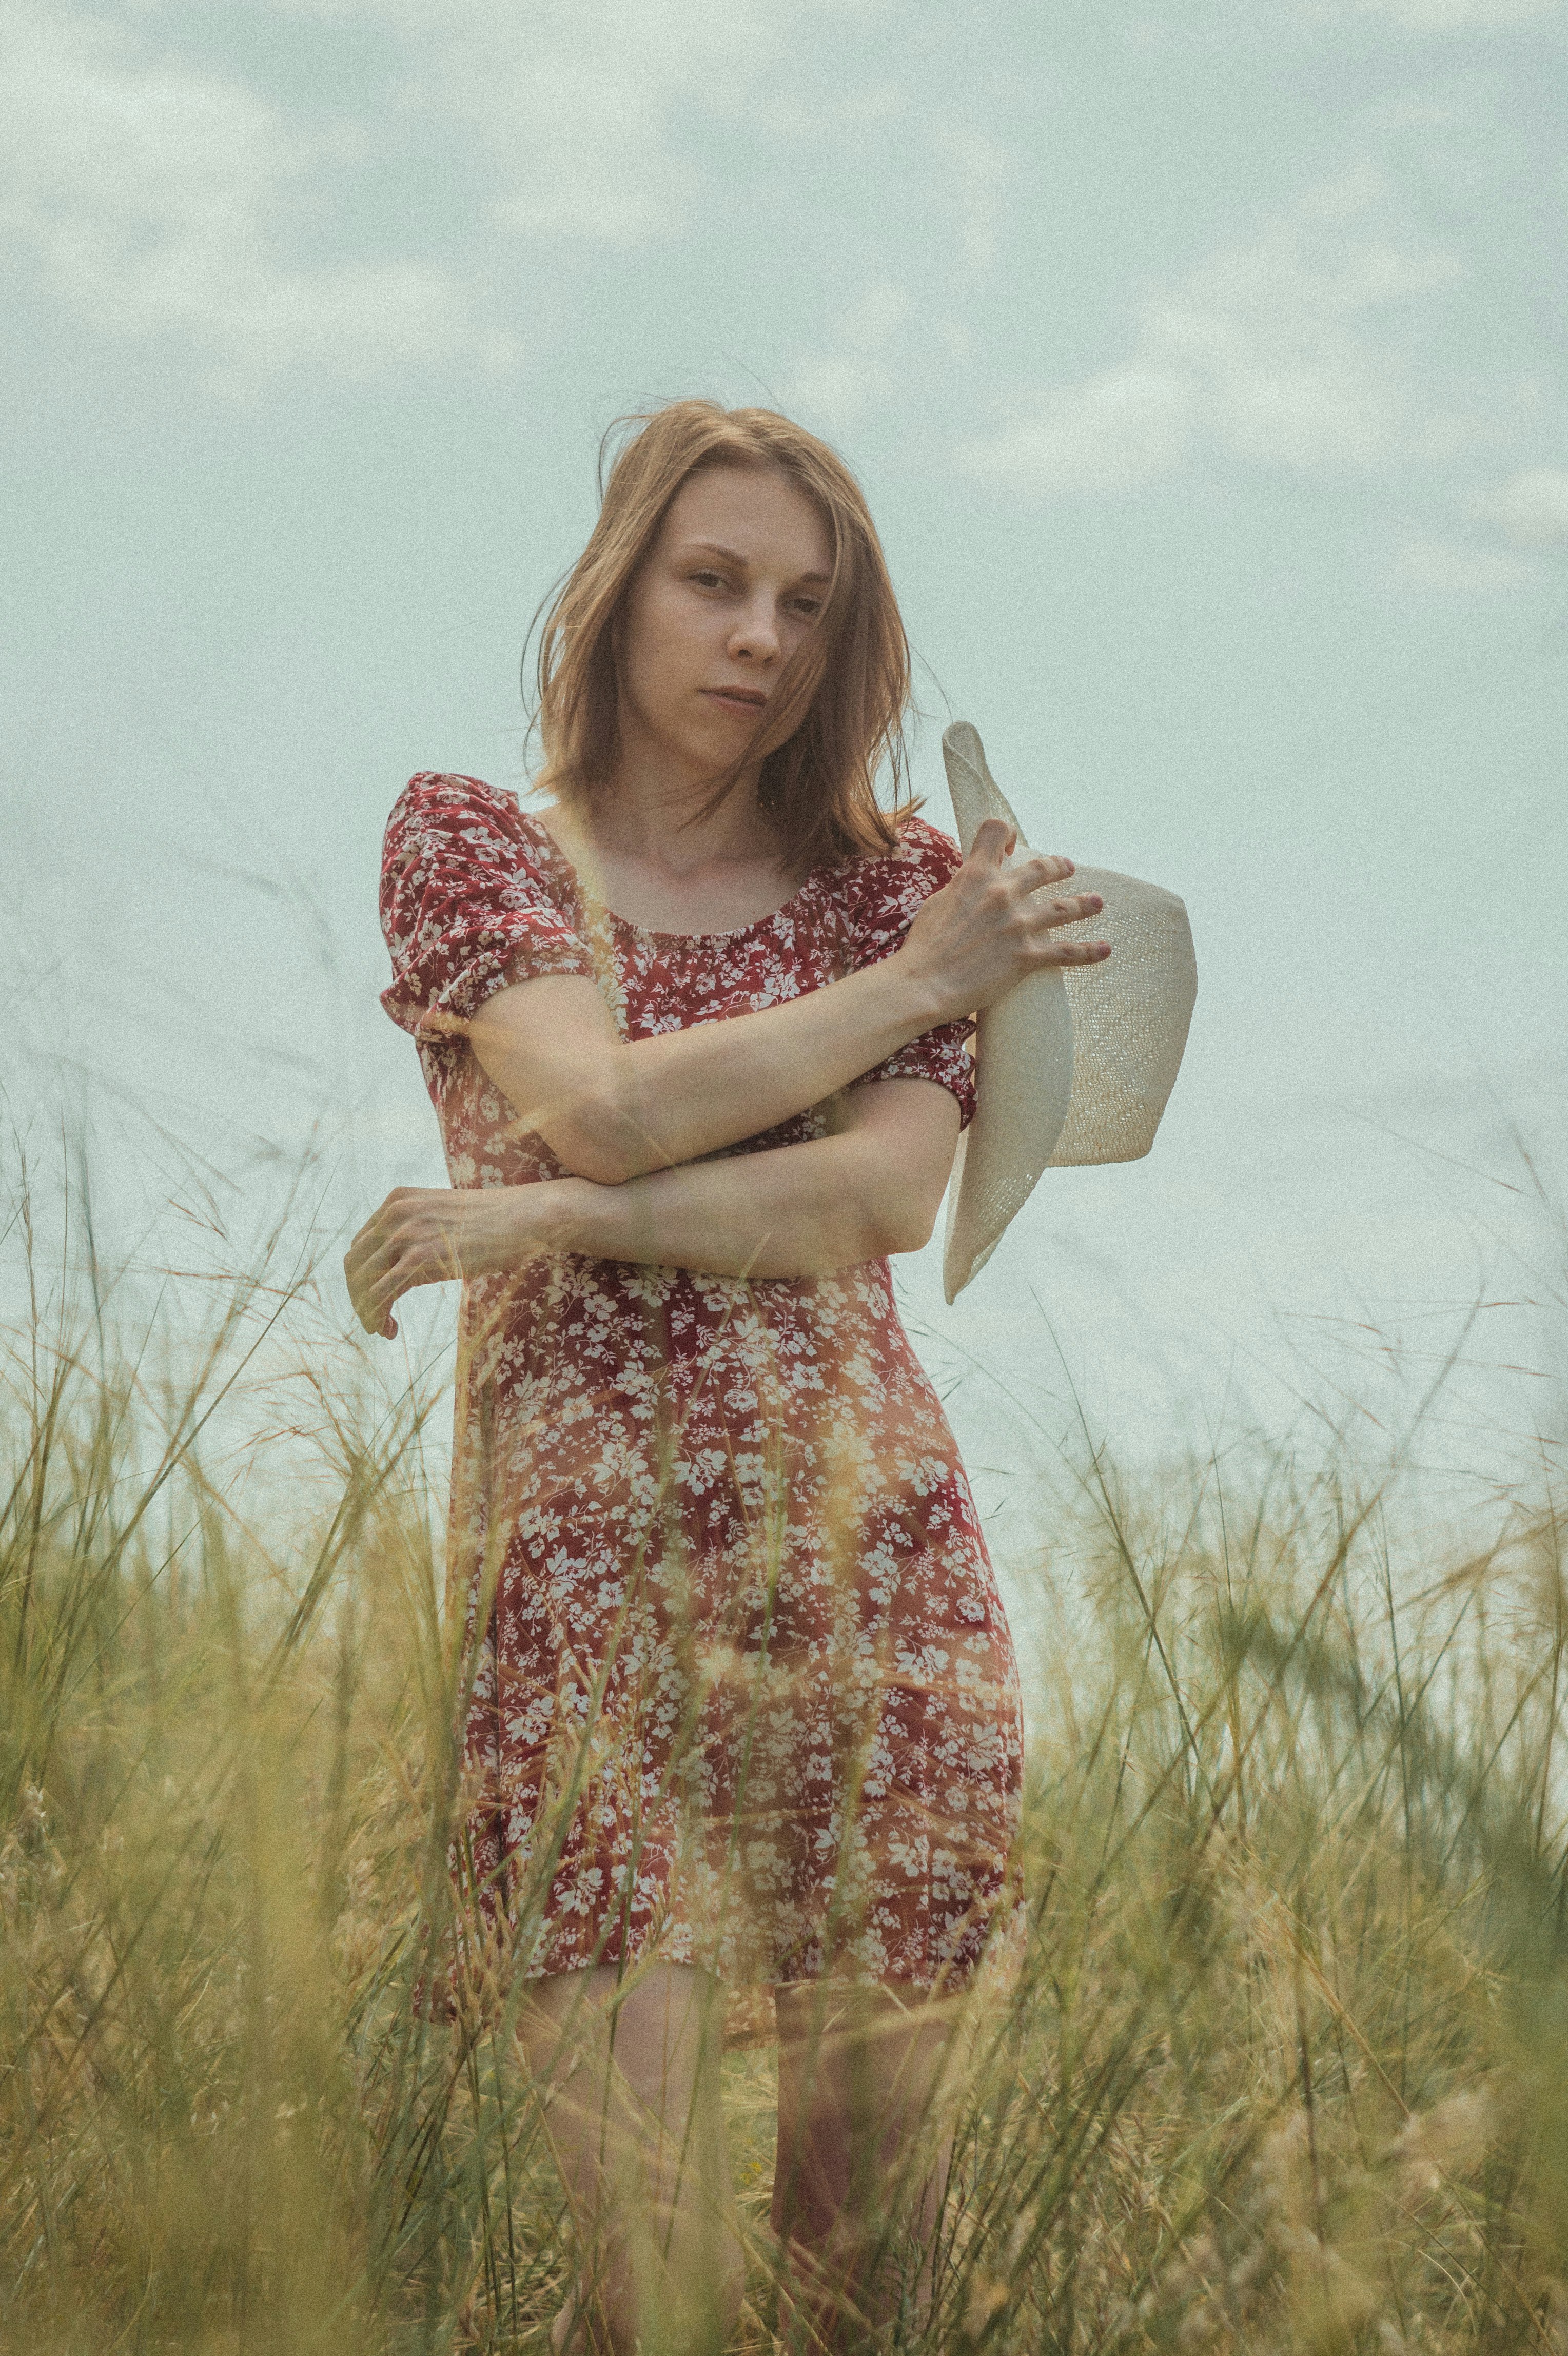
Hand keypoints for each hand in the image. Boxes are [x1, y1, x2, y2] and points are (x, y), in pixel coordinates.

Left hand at [343, 1182, 577, 1338]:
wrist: (526, 1218)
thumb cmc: (494, 1223)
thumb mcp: (443, 1220)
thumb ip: (416, 1234)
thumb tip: (397, 1270)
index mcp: (397, 1200)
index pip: (360, 1245)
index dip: (361, 1278)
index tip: (376, 1300)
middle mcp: (395, 1212)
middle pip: (354, 1264)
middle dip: (358, 1297)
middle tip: (373, 1321)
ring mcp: (406, 1233)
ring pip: (363, 1281)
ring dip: (366, 1312)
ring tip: (381, 1329)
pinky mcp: (420, 1257)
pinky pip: (381, 1294)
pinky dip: (377, 1316)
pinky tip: (389, 1330)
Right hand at [896, 820, 1110, 1024]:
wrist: (923, 984)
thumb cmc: (923, 948)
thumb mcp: (938, 903)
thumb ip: (962, 889)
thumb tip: (971, 887)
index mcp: (975, 875)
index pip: (995, 832)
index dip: (1006, 834)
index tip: (1011, 846)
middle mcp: (1001, 893)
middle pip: (1042, 868)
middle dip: (1058, 867)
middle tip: (1068, 868)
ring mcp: (1018, 924)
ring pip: (1064, 908)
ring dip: (1084, 904)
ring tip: (1097, 902)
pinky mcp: (1027, 956)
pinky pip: (1068, 952)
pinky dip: (1090, 951)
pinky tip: (1106, 949)